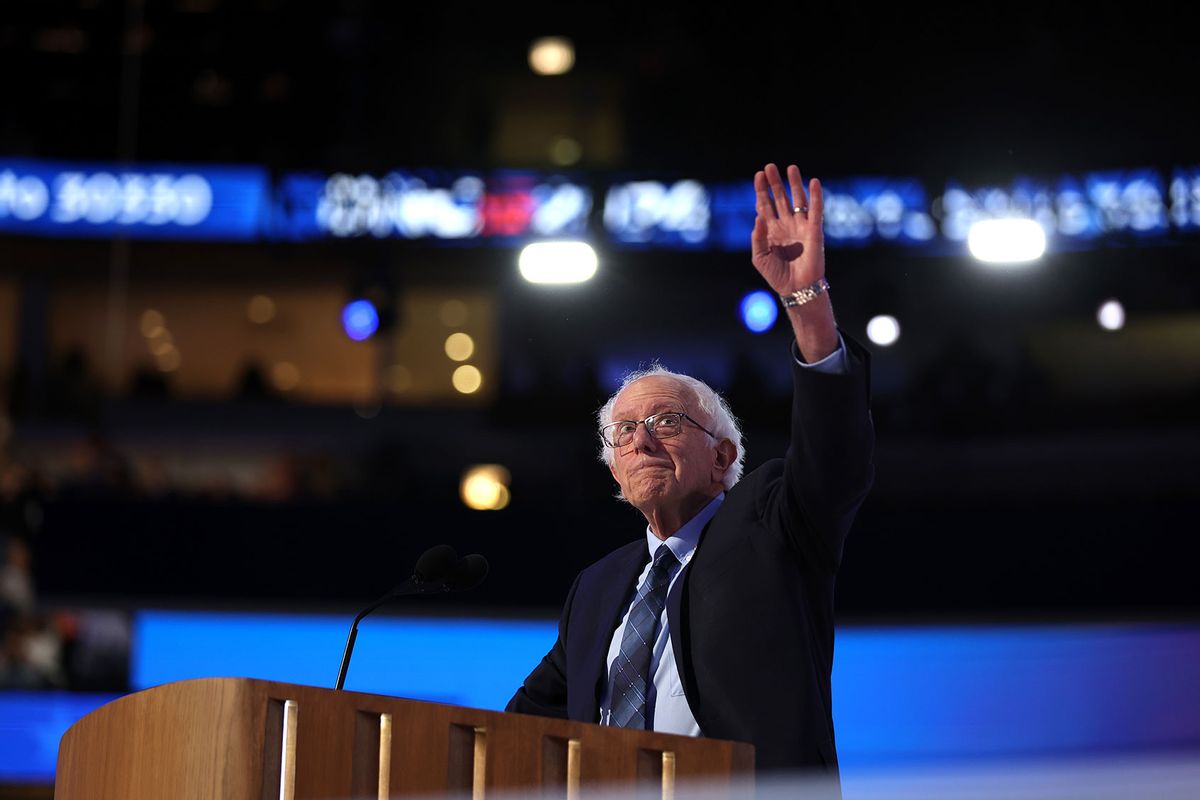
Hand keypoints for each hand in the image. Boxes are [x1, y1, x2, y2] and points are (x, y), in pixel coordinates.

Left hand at [751, 163, 824, 295]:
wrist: (796, 288)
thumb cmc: (777, 275)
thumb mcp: (759, 257)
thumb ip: (757, 237)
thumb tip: (758, 216)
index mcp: (771, 230)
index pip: (765, 206)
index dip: (761, 191)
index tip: (758, 176)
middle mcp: (785, 224)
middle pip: (779, 198)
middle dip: (775, 183)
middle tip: (770, 167)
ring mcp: (800, 226)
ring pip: (797, 199)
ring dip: (794, 183)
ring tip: (790, 168)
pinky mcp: (814, 230)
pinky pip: (815, 210)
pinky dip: (816, 196)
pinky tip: (814, 182)